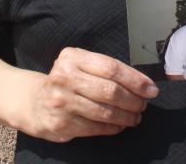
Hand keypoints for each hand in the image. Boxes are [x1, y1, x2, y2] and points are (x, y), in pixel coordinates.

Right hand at [26, 47, 158, 142]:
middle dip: (133, 100)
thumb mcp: (81, 65)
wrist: (34, 101)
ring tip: (135, 116)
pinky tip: (120, 125)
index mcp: (72, 57)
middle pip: (110, 91)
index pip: (112, 68)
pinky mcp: (61, 123)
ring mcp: (61, 101)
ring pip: (105, 112)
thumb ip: (106, 70)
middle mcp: (64, 77)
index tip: (151, 89)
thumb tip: (143, 84)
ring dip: (126, 116)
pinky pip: (96, 127)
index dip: (136, 80)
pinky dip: (113, 128)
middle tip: (143, 105)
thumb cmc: (67, 81)